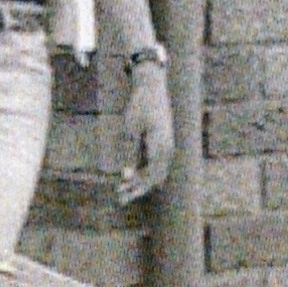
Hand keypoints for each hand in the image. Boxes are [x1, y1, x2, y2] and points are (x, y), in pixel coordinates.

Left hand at [116, 54, 175, 203]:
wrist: (152, 88)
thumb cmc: (139, 106)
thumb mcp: (130, 130)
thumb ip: (129, 153)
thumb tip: (126, 175)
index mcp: (161, 147)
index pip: (151, 176)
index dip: (136, 187)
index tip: (121, 191)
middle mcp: (168, 149)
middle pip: (154, 178)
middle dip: (137, 189)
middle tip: (119, 198)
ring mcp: (168, 147)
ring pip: (156, 173)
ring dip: (140, 182)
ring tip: (123, 190)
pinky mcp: (164, 144)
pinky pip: (156, 164)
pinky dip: (144, 172)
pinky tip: (131, 177)